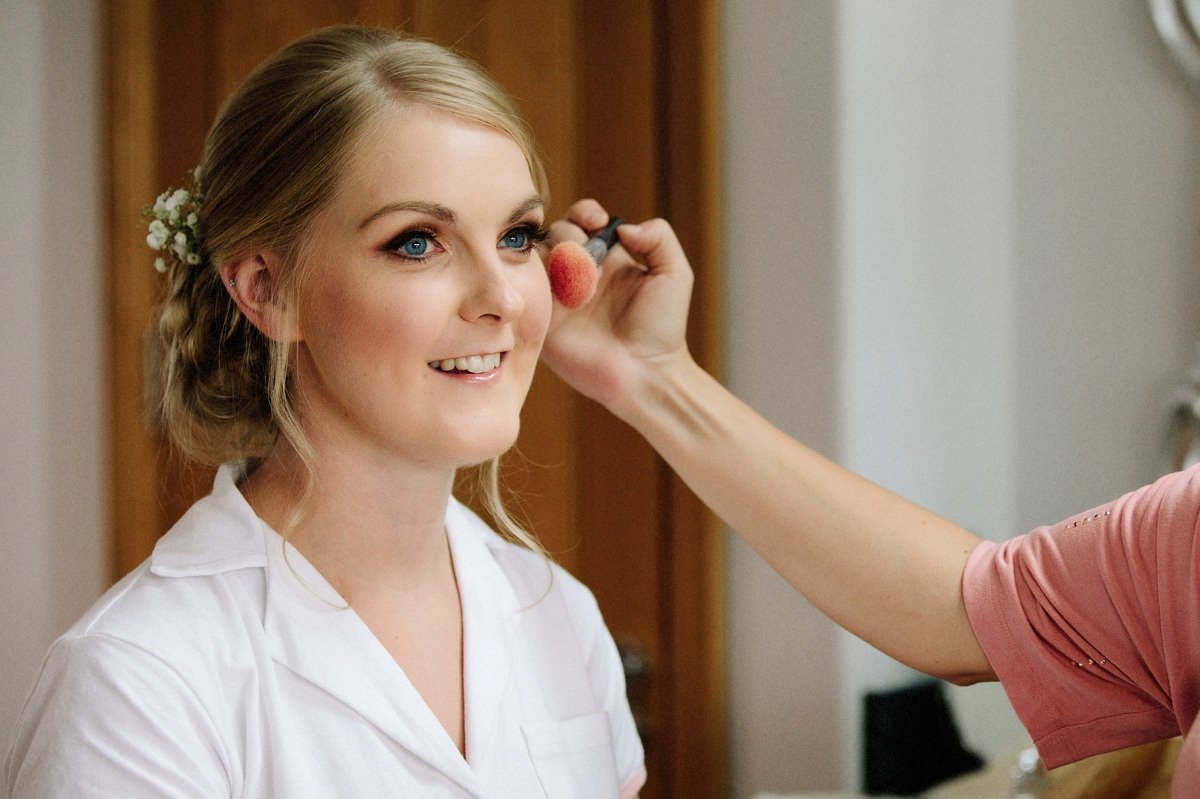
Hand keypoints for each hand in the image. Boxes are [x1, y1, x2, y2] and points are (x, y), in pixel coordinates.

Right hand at [541, 199, 695, 414]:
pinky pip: (524, 289)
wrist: (645, 373)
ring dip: (553, 255)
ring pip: (538, 255)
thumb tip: (622, 227)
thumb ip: (659, 238)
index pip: (584, 220)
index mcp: (608, 259)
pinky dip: (532, 278)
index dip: (585, 213)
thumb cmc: (663, 328)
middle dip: (569, 234)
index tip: (596, 220)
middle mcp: (580, 273)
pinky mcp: (544, 318)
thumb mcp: (674, 274)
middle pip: (557, 232)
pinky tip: (556, 287)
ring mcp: (560, 296)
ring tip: (574, 275)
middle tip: (586, 258)